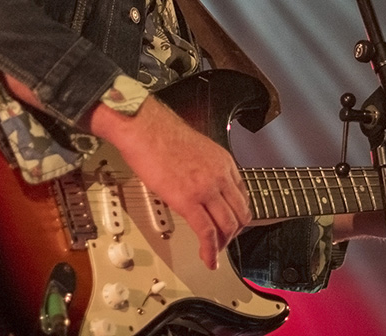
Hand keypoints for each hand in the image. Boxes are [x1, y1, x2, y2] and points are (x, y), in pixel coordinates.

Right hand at [90, 96, 250, 269]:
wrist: (143, 127)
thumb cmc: (159, 134)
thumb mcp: (196, 149)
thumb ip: (204, 168)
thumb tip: (198, 184)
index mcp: (224, 162)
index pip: (242, 196)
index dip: (237, 215)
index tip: (229, 224)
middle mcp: (221, 175)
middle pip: (240, 214)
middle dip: (233, 233)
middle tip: (222, 243)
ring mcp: (207, 188)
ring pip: (228, 226)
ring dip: (222, 245)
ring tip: (213, 254)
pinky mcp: (188, 200)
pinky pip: (207, 232)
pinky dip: (210, 251)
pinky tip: (207, 259)